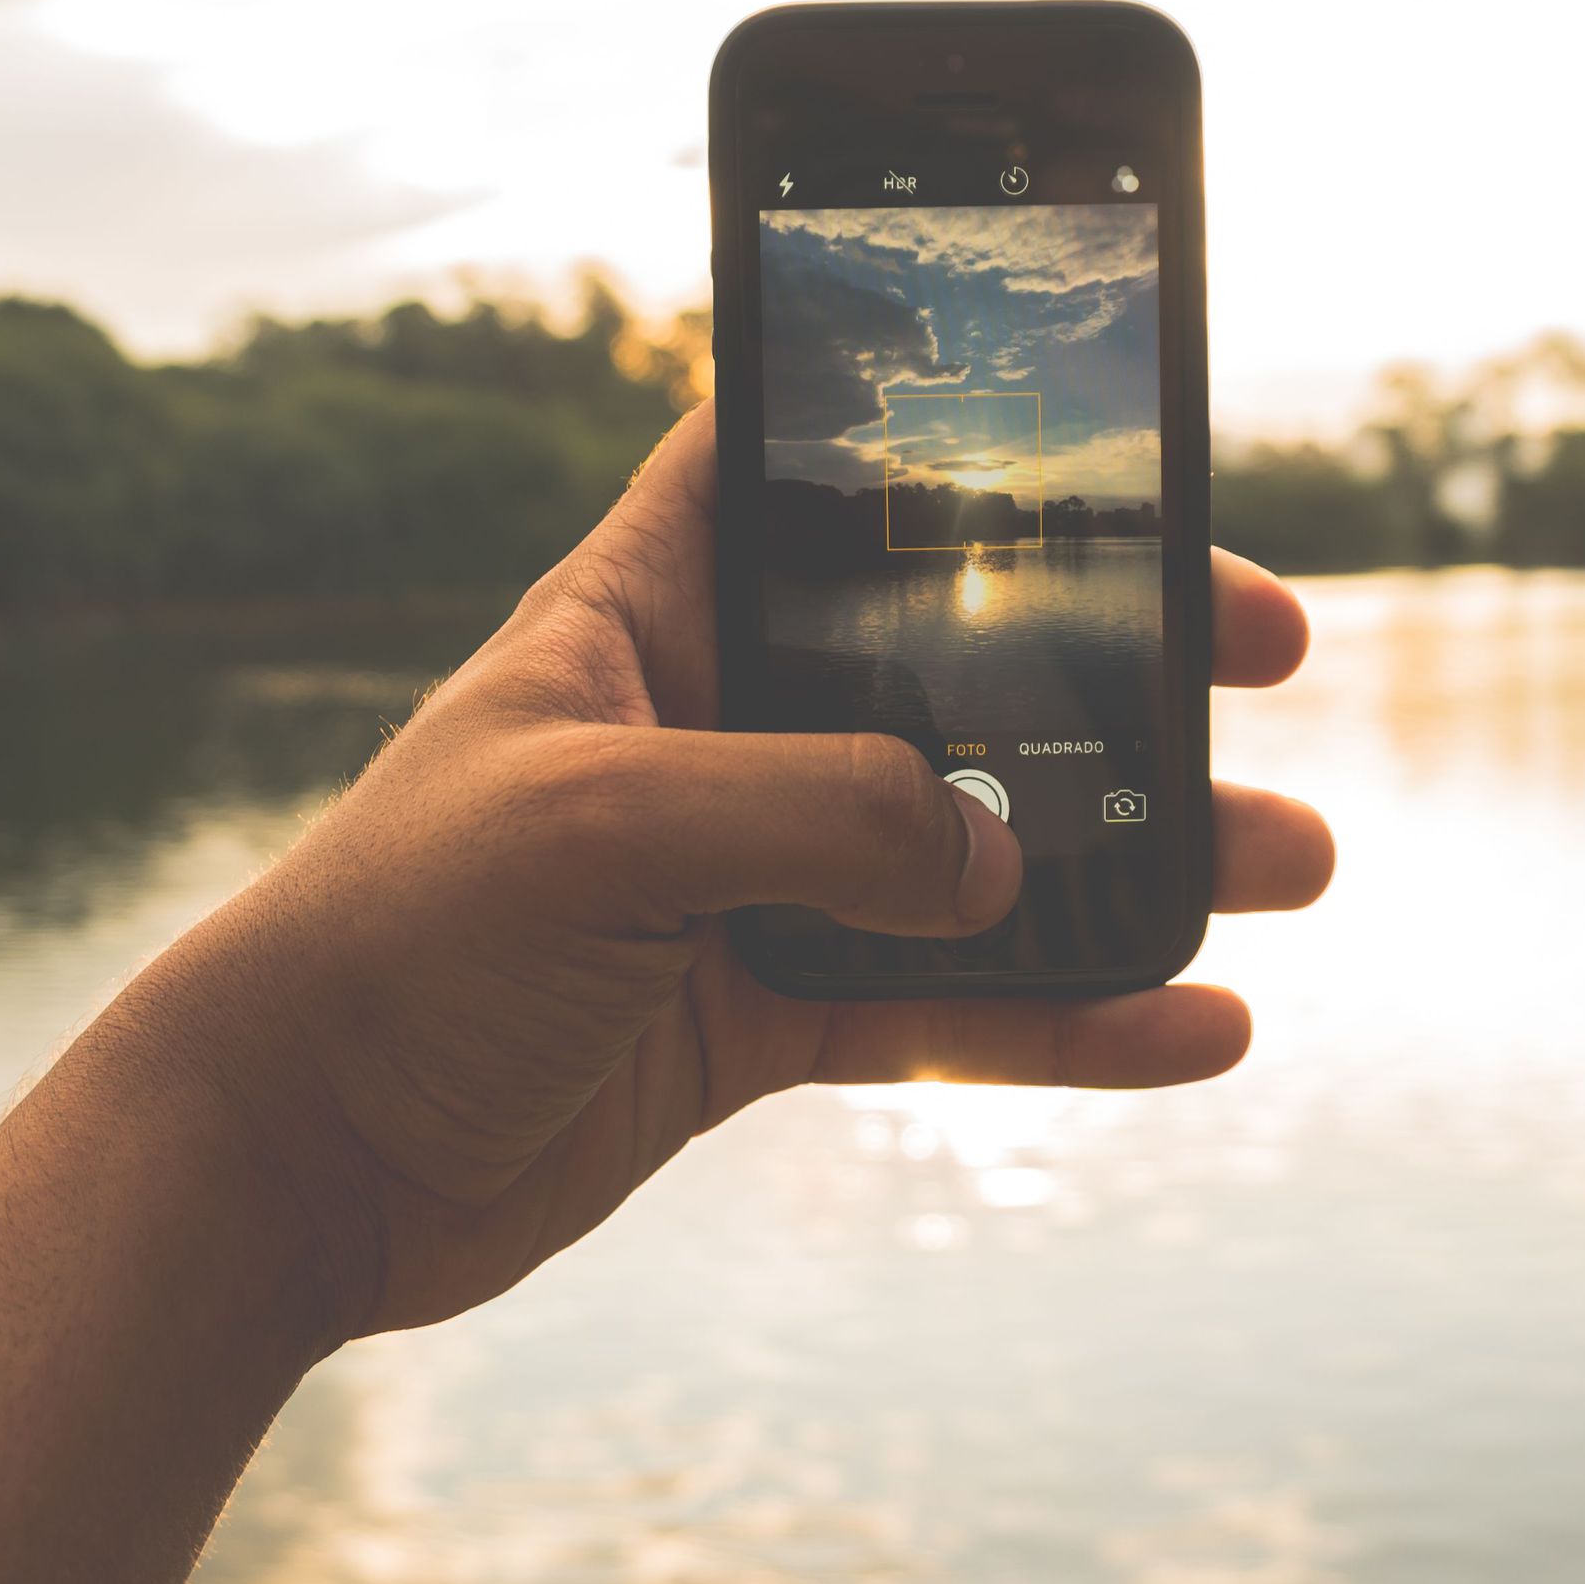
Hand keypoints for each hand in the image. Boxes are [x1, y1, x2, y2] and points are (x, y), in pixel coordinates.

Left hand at [127, 402, 1334, 1339]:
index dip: (938, 422)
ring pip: (981, 846)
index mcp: (646, 611)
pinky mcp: (753, 1017)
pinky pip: (947, 1010)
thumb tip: (1008, 853)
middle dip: (1118, 652)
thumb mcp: (603, 827)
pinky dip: (1070, 1024)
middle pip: (952, 658)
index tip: (1100, 416)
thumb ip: (818, 811)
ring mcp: (741, 877)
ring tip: (1297, 860)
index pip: (801, 463)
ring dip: (1138, 852)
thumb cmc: (394, 939)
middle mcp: (710, 726)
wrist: (287, 1167)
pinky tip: (1194, 1028)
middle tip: (1268, 644)